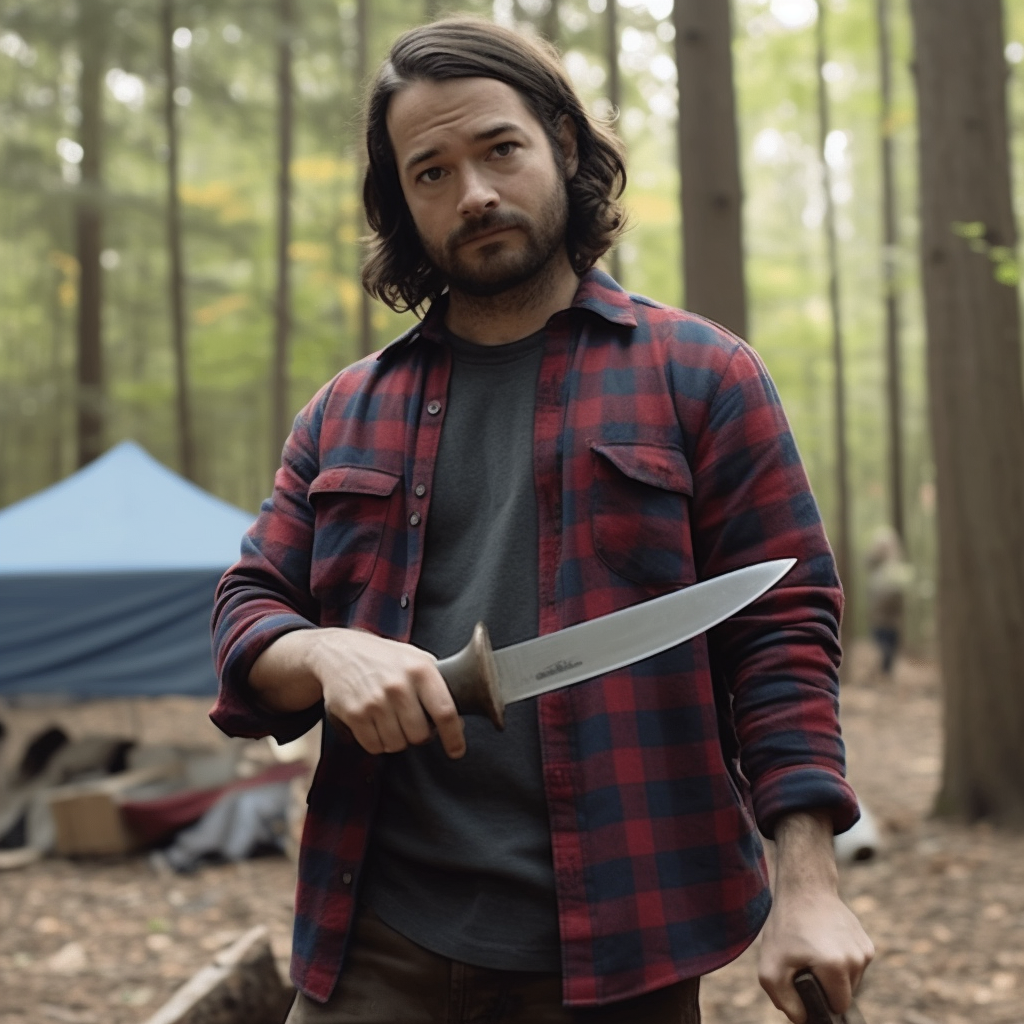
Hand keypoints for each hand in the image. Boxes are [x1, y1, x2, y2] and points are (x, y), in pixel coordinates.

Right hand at [250, 628, 465, 758]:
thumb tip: (458, 721)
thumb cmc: (383, 657)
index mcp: (420, 669)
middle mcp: (398, 685)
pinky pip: (374, 746)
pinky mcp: (355, 713)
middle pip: (420, 735)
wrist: (338, 652)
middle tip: (412, 724)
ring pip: (397, 744)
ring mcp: (375, 701)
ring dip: (397, 739)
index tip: (457, 750)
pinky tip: (375, 724)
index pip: (445, 711)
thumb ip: (436, 684)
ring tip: (391, 720)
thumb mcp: (415, 657)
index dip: (454, 736)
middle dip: (419, 736)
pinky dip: (377, 742)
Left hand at [758, 812, 873, 1022]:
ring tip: (813, 952)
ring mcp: (865, 950)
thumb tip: (804, 1021)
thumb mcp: (771, 967)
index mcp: (836, 967)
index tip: (804, 985)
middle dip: (826, 988)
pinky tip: (824, 944)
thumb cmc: (786, 927)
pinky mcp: (867, 942)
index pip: (838, 1007)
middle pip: (846, 996)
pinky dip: (840, 962)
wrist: (804, 888)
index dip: (819, 1001)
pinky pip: (854, 966)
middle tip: (804, 965)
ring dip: (833, 975)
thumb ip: (786, 1002)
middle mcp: (857, 959)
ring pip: (851, 982)